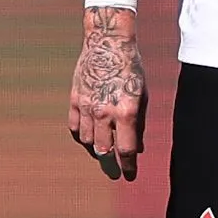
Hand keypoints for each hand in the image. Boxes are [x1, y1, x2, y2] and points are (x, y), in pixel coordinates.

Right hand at [69, 9, 145, 181]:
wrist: (107, 42)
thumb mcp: (143, 95)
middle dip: (110, 164)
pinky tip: (89, 136)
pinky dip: (82, 136)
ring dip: (96, 149)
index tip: (130, 175)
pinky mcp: (75, 99)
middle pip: (103, 150)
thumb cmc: (130, 67)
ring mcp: (86, 106)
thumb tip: (137, 146)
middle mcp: (104, 112)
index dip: (128, 166)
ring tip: (103, 151)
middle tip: (114, 171)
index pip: (125, 150)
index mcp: (125, 112)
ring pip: (87, 141)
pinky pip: (75, 127)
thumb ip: (140, 123)